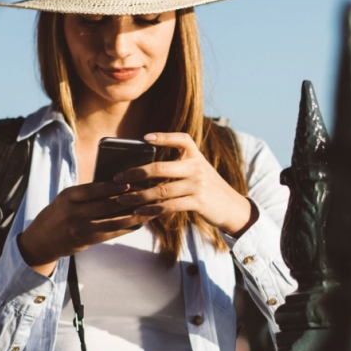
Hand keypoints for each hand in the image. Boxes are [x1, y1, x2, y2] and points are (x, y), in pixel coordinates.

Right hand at [18, 180, 147, 275]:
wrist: (40, 241)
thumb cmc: (57, 214)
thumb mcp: (65, 199)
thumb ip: (86, 193)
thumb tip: (118, 184)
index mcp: (67, 197)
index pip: (92, 189)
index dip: (111, 187)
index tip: (128, 182)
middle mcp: (73, 212)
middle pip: (105, 205)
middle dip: (128, 199)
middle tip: (145, 194)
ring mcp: (81, 228)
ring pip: (112, 221)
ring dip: (133, 215)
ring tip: (148, 209)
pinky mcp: (88, 240)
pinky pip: (112, 233)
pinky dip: (127, 227)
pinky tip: (139, 222)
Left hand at [112, 132, 253, 236]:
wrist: (233, 207)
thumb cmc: (209, 188)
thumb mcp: (199, 171)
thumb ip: (180, 165)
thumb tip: (146, 168)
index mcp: (196, 156)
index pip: (182, 139)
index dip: (164, 137)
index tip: (145, 138)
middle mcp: (197, 168)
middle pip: (161, 168)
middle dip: (136, 173)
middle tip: (117, 179)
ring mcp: (198, 185)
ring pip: (161, 190)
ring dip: (138, 196)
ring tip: (122, 199)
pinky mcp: (198, 202)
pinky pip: (169, 206)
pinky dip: (152, 210)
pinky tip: (139, 212)